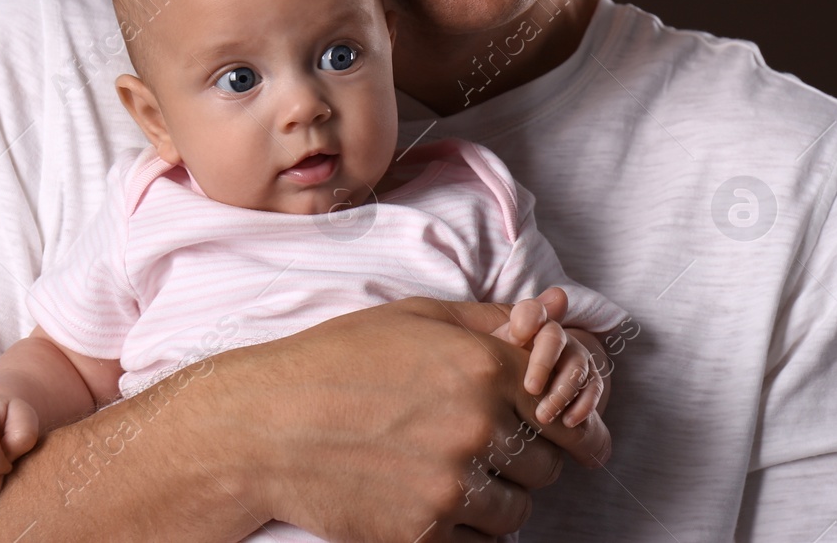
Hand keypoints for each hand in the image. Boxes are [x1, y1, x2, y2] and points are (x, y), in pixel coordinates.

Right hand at [231, 296, 612, 541]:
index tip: (571, 438)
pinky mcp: (423, 533)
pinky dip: (466, 531)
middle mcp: (476, 427)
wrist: (265, 425)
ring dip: (497, 499)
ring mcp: (451, 485)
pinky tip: (434, 503)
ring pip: (516, 510)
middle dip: (524, 460)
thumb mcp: (417, 317)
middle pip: (545, 465)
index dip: (568, 423)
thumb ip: (488, 322)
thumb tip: (548, 314)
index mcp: (483, 367)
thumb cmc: (338, 361)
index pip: (566, 409)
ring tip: (453, 476)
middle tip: (485, 449)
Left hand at [492, 288, 606, 427]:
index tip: (515, 338)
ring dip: (562, 392)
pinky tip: (568, 422)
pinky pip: (592, 388)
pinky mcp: (588, 379)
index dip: (527, 319)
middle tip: (529, 389)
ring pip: (576, 366)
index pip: (532, 311)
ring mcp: (574, 356)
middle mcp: (554, 336)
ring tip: (543, 417)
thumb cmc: (498, 373)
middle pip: (554, 337)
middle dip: (543, 363)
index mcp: (527, 324)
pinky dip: (583, 406)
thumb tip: (523, 311)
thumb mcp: (491, 355)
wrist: (518, 396)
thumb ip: (498, 337)